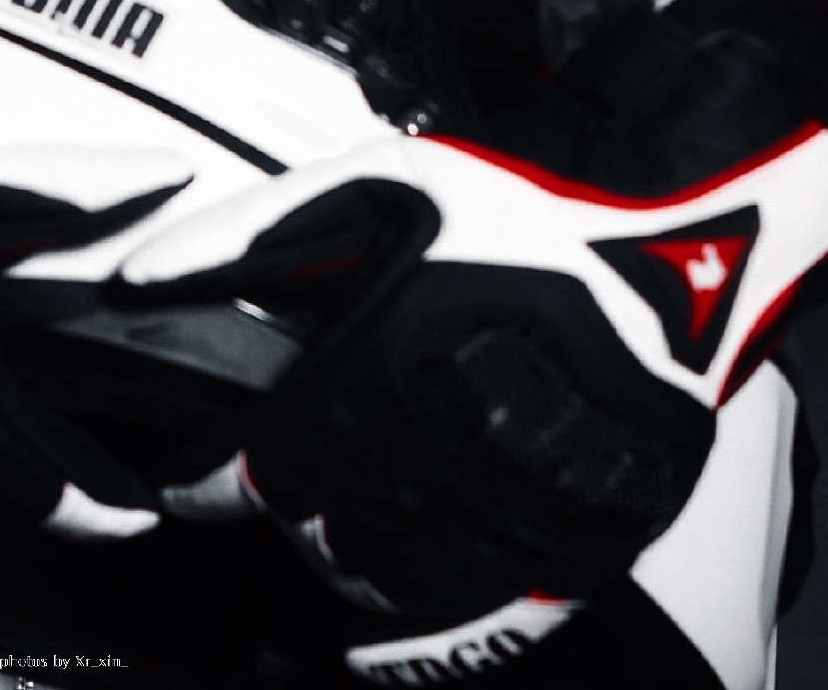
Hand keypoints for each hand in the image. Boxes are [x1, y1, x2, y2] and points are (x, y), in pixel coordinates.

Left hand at [117, 9, 827, 677]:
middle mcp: (471, 436)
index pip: (277, 460)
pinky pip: (486, 630)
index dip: (220, 481)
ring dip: (341, 572)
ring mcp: (536, 500)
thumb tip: (139, 274)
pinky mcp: (594, 543)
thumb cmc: (529, 209)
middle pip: (329, 527)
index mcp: (409, 349)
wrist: (688, 237)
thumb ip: (253, 231)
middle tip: (272, 492)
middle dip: (286, 514)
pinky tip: (370, 649)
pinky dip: (417, 653)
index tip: (193, 483)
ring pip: (398, 584)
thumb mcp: (382, 184)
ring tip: (324, 538)